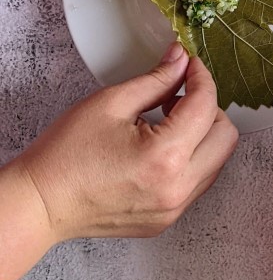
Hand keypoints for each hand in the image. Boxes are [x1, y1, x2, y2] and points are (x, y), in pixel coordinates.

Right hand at [15, 43, 238, 240]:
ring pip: (216, 160)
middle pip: (225, 136)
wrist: (40, 204)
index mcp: (165, 157)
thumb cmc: (65, 156)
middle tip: (179, 94)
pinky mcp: (166, 219)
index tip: (189, 65)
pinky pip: (198, 181)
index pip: (206, 106)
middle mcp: (177, 188)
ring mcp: (173, 208)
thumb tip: (180, 60)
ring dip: (202, 134)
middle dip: (209, 107)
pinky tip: (161, 145)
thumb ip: (156, 79)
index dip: (201, 77)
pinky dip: (191, 157)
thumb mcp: (111, 103)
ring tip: (167, 119)